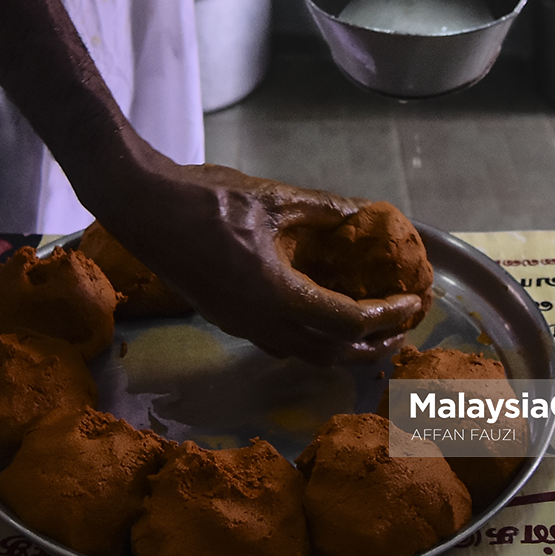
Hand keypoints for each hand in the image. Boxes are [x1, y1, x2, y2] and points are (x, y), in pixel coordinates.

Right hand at [102, 163, 422, 365]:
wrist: (143, 208)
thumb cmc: (205, 200)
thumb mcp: (274, 199)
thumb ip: (325, 211)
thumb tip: (366, 213)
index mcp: (277, 295)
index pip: (348, 322)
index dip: (386, 315)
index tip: (411, 302)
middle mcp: (261, 322)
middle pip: (330, 354)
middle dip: (372, 345)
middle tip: (402, 328)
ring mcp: (240, 325)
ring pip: (303, 356)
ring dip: (342, 350)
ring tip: (370, 330)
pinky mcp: (226, 319)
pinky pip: (280, 345)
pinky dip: (312, 342)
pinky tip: (320, 318)